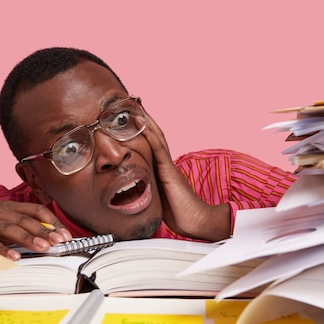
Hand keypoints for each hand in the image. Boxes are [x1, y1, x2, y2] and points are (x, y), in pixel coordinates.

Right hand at [0, 201, 72, 259]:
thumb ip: (23, 230)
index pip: (35, 209)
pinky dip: (2, 250)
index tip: (65, 235)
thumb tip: (50, 240)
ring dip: (28, 238)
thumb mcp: (3, 227)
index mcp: (7, 207)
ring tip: (42, 248)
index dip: (52, 222)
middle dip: (44, 231)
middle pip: (24, 219)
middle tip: (57, 242)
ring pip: (9, 228)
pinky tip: (14, 258)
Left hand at [142, 111, 230, 240]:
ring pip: (155, 136)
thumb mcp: (157, 198)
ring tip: (132, 104)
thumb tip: (133, 192)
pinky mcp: (168, 170)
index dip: (141, 129)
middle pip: (153, 134)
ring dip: (144, 119)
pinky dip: (148, 132)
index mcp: (162, 168)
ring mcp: (167, 164)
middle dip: (141, 118)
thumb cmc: (178, 213)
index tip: (129, 115)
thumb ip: (148, 191)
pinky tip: (140, 121)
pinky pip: (157, 147)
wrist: (195, 222)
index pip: (150, 143)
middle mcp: (165, 162)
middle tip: (129, 102)